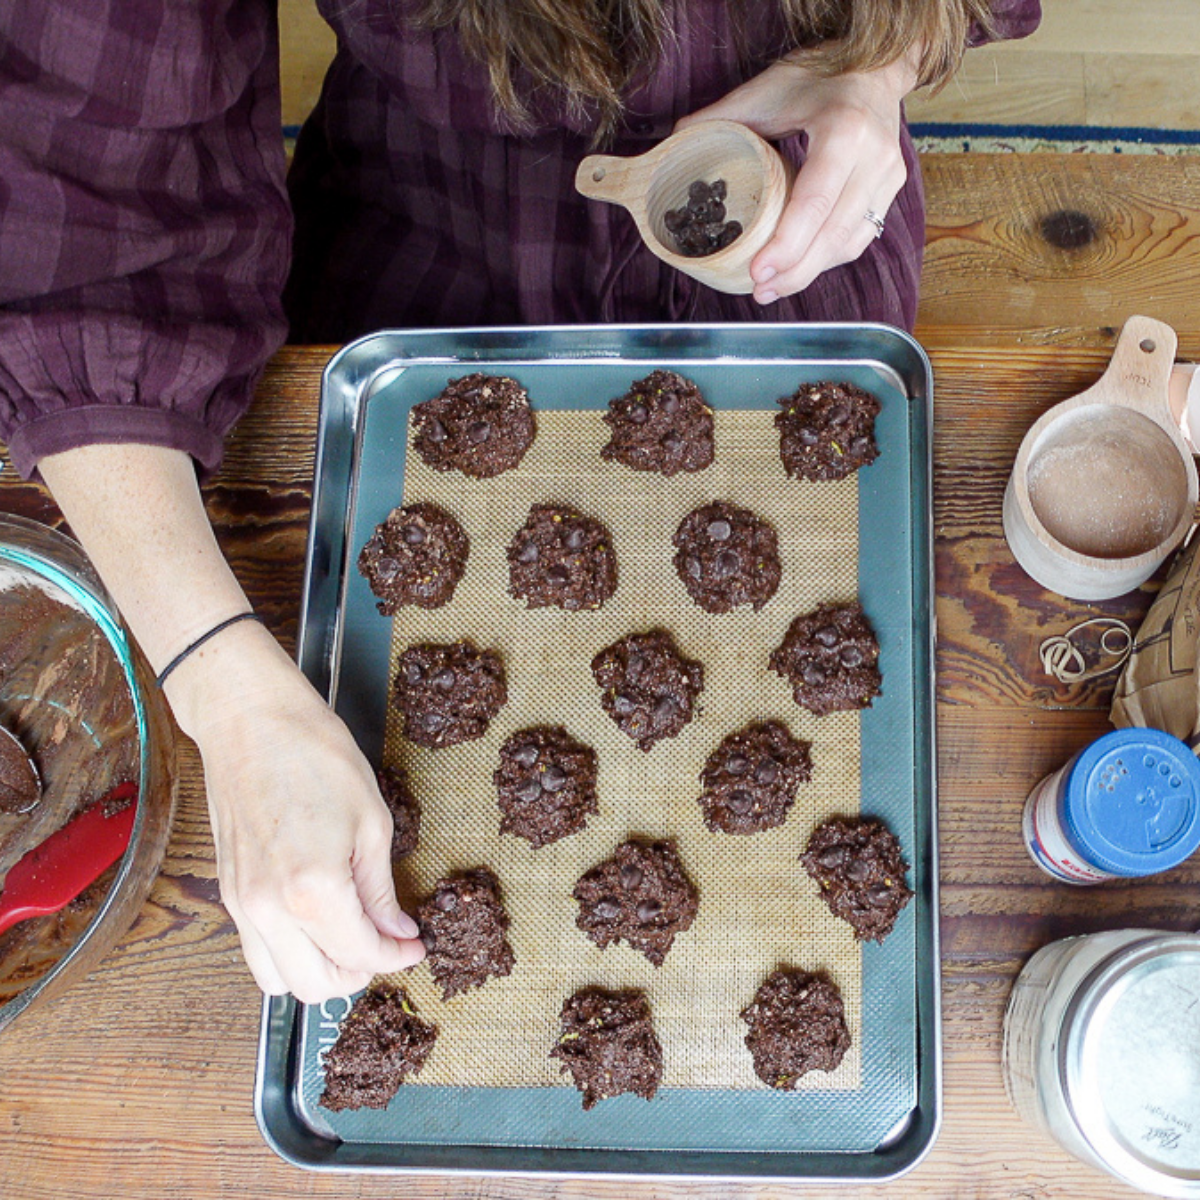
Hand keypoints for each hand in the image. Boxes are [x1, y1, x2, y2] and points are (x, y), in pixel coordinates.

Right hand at [173, 621, 425, 1003]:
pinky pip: (256, 952)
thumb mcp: (371, 819)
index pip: (361, 954)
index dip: (396, 956)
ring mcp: (241, 905)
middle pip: (317, 986)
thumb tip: (397, 930)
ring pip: (279, 981)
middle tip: (388, 943)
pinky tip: (317, 924)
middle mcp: (269, 909)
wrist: (249, 720)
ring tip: (352, 939)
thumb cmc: (313, 754)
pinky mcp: (228, 893)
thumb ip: (381, 888)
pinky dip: (289, 955)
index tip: (414, 944)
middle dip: (360, 972)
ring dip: (320, 973)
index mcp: (313, 890)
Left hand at [675, 49, 918, 303]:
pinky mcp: (890, 191)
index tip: (757, 272)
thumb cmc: (818, 78)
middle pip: (834, 233)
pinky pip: (858, 237)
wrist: (874, 71)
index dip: (786, 244)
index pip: (815, 201)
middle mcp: (875, 158)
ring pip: (849, 242)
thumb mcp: (766, 91)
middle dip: (795, 272)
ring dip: (810, 271)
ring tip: (773, 288)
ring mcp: (888, 177)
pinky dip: (827, 258)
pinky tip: (799, 269)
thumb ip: (721, 117)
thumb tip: (676, 142)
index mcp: (845, 130)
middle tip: (759, 291)